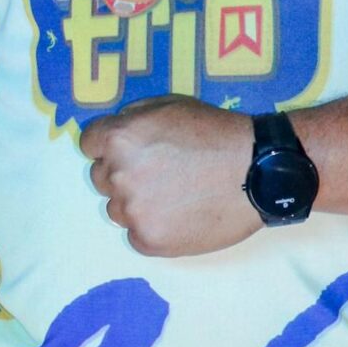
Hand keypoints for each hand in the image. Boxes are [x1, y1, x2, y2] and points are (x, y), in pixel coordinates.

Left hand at [80, 96, 260, 256]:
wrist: (258, 172)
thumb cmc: (218, 133)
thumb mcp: (171, 106)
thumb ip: (133, 119)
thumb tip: (114, 135)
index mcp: (119, 138)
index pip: (89, 145)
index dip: (110, 147)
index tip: (132, 152)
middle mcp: (118, 175)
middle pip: (101, 179)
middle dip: (123, 175)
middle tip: (160, 174)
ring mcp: (133, 211)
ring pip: (117, 210)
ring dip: (136, 204)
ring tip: (175, 196)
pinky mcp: (149, 241)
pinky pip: (136, 235)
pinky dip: (152, 228)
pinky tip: (180, 216)